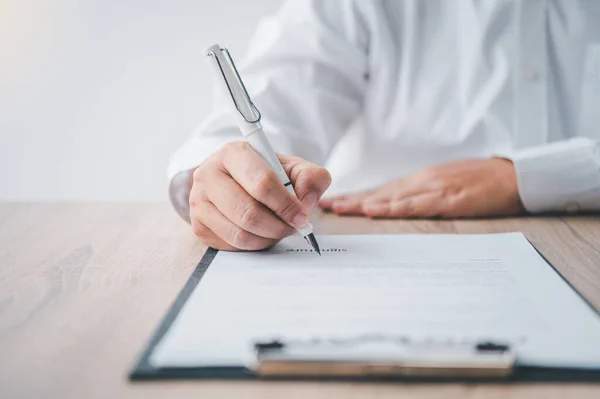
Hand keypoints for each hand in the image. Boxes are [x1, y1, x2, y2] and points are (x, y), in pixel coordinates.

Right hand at [190, 141, 330, 250]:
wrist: (238, 181)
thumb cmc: (267, 173)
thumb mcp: (293, 168)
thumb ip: (311, 178)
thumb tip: (306, 202)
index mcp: (233, 153)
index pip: (262, 183)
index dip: (286, 204)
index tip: (302, 216)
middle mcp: (208, 174)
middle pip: (248, 212)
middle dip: (278, 226)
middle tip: (293, 227)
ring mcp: (198, 201)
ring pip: (240, 233)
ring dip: (267, 237)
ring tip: (279, 229)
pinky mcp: (198, 225)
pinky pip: (231, 245)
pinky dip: (254, 245)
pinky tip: (261, 233)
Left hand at [319, 158, 524, 217]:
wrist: (512, 175)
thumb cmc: (480, 180)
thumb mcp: (446, 183)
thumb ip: (423, 194)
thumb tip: (399, 205)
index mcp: (420, 182)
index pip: (382, 191)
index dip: (356, 197)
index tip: (333, 202)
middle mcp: (421, 183)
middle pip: (379, 192)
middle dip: (350, 200)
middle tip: (324, 206)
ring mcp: (433, 189)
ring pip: (391, 197)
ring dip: (363, 203)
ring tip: (339, 208)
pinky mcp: (448, 199)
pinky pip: (416, 205)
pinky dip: (394, 208)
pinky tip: (375, 210)